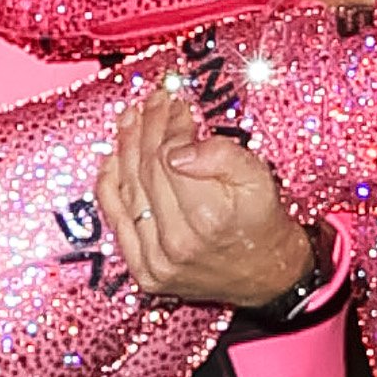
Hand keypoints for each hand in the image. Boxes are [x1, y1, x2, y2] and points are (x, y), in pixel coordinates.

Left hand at [93, 87, 312, 305]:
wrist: (265, 273)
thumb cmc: (262, 222)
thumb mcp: (259, 178)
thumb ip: (223, 155)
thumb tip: (177, 149)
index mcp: (207, 217)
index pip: (168, 157)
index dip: (169, 126)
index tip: (175, 104)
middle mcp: (176, 242)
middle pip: (147, 171)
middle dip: (148, 129)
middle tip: (153, 103)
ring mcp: (156, 261)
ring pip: (129, 191)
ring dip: (126, 149)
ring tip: (130, 119)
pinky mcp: (144, 271)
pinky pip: (116, 220)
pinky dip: (111, 187)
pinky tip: (113, 159)